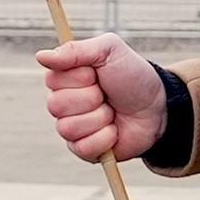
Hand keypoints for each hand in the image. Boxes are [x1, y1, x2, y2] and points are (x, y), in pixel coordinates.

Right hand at [37, 34, 166, 163]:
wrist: (158, 107)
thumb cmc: (133, 76)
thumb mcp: (109, 51)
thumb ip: (75, 50)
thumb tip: (41, 56)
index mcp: (65, 77)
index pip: (52, 80)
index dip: (80, 77)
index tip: (97, 73)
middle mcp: (64, 103)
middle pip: (56, 105)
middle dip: (91, 98)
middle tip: (107, 94)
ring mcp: (72, 127)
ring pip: (67, 128)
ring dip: (99, 118)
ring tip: (112, 112)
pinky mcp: (84, 150)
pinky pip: (81, 147)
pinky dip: (104, 138)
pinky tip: (114, 130)